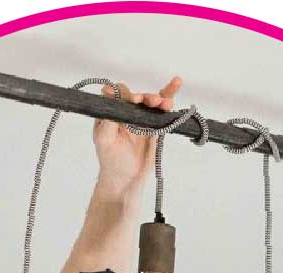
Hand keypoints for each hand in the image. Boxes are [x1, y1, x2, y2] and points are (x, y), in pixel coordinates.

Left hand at [93, 76, 182, 193]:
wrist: (127, 179)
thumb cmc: (112, 161)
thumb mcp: (105, 139)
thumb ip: (108, 117)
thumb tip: (109, 92)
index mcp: (112, 113)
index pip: (119, 95)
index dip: (127, 94)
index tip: (134, 100)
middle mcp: (126, 112)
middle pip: (138, 97)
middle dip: (146, 98)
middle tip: (152, 102)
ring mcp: (141, 118)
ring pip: (151, 102)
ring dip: (159, 99)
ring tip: (164, 104)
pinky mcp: (153, 125)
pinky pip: (161, 110)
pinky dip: (169, 96)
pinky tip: (176, 83)